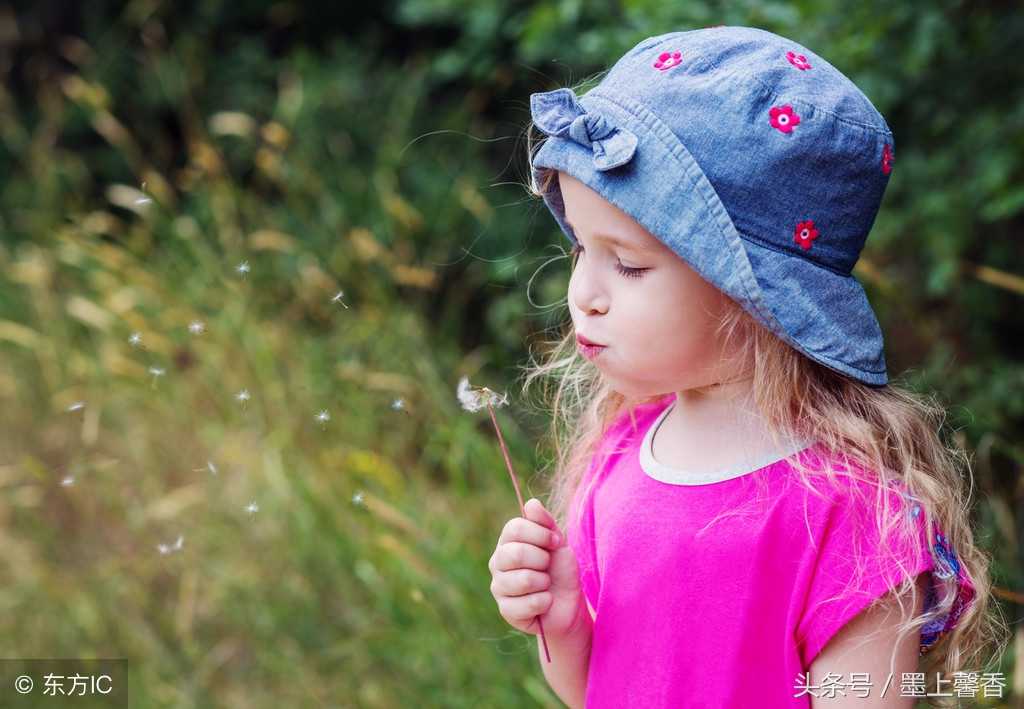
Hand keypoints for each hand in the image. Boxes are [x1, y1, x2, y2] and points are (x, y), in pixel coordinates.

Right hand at [488, 498, 586, 638]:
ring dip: (545, 583)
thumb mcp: (557, 543)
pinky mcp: (506, 611)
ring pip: (524, 580)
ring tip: (545, 586)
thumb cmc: (560, 571)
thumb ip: (545, 523)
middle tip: (548, 567)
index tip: (555, 543)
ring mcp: (499, 587)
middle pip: (516, 553)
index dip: (540, 534)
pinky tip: (544, 603)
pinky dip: (545, 602)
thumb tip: (531, 503)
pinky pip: (529, 603)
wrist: (568, 604)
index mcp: (507, 542)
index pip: (514, 528)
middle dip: (542, 560)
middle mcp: (497, 562)